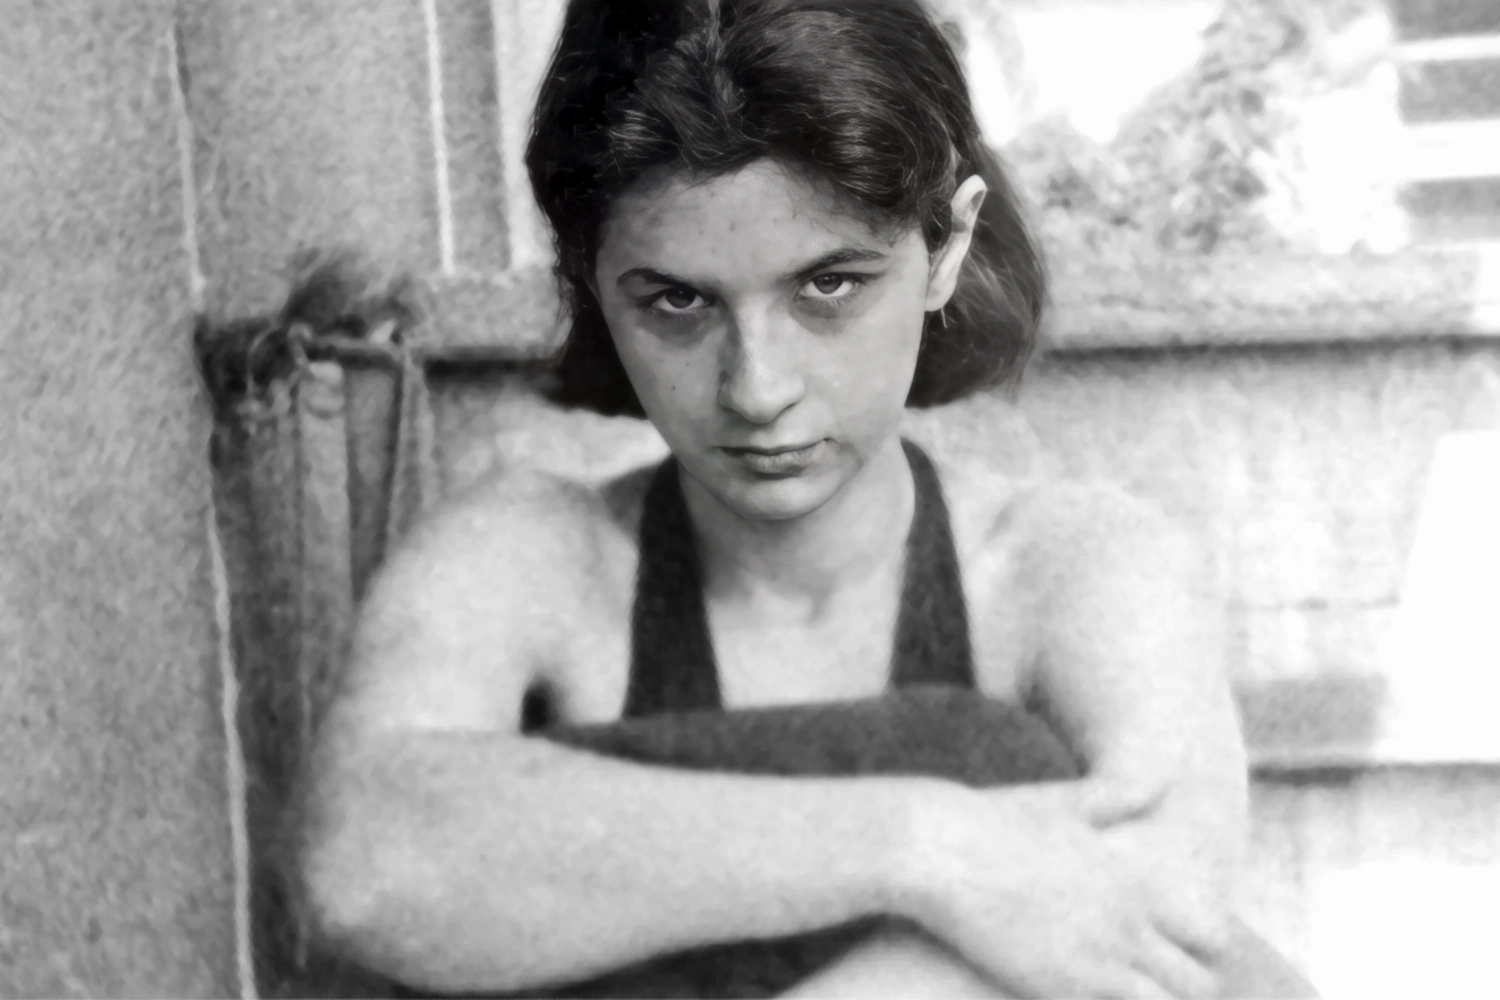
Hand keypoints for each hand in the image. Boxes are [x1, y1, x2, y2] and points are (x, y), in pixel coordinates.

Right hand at [894, 783, 1227, 998]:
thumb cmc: (989, 820)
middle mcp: (1130, 918)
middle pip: (1199, 981)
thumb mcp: (1061, 802)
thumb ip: (1114, 796)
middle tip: (1138, 980)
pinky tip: (1077, 996)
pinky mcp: (1065, 985)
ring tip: (1106, 989)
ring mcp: (1101, 955)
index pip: (1213, 932)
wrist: (937, 846)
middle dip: (1178, 987)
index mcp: (1135, 875)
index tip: (1163, 951)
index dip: (1195, 950)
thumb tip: (1158, 778)